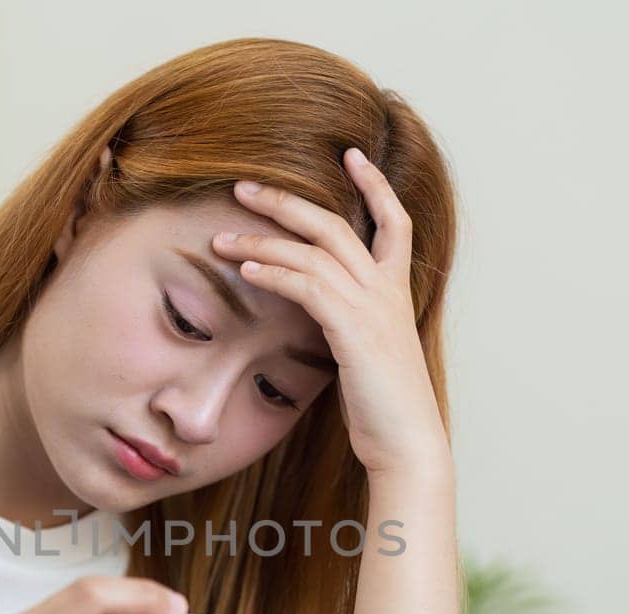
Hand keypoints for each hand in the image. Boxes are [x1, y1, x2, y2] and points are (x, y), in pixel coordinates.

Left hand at [212, 148, 451, 481]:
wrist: (407, 444)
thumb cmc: (383, 410)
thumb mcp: (367, 357)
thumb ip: (347, 326)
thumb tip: (318, 317)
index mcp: (395, 293)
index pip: (394, 222)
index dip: (375, 186)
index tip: (353, 154)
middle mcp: (386, 291)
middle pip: (335, 224)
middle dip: (288, 200)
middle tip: (244, 186)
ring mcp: (371, 309)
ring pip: (313, 251)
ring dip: (262, 239)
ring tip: (222, 237)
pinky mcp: (353, 331)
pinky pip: (307, 286)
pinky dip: (274, 272)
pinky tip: (246, 270)